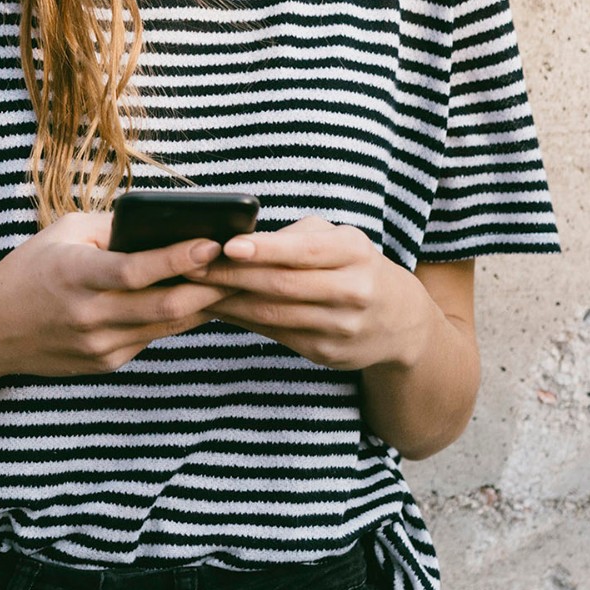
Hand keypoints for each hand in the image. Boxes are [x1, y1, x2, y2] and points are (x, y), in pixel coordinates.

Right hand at [0, 211, 232, 377]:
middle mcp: (90, 315)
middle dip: (210, 286)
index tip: (213, 243)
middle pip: (166, 305)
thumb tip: (161, 224)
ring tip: (231, 283)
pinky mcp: (106, 362)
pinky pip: (151, 337)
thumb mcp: (63, 233)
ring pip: (167, 325)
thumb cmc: (30, 268)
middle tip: (241, 267)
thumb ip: (111, 229)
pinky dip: (175, 318)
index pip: (137, 269)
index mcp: (76, 275)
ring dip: (203, 305)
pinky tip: (196, 302)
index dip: (179, 257)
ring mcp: (100, 345)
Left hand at [186, 216, 432, 370]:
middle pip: (281, 285)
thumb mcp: (338, 238)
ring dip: (227, 299)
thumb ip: (296, 236)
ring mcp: (340, 328)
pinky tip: (215, 306)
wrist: (399, 320)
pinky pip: (273, 333)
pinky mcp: (326, 353)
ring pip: (272, 313)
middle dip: (230, 274)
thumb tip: (239, 240)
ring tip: (193, 284)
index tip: (228, 245)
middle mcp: (352, 292)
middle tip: (190, 263)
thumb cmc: (353, 264)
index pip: (305, 251)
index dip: (265, 249)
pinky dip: (240, 319)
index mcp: (354, 253)